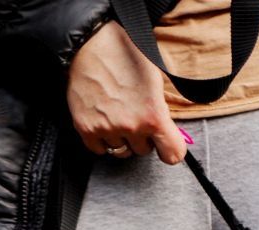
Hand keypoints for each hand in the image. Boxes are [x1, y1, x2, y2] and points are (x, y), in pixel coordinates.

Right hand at [67, 22, 188, 164]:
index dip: (171, 149)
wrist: (92, 44)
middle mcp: (131, 126)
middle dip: (143, 138)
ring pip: (121, 151)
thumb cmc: (126, 55)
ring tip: (119, 117)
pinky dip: (103, 140)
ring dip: (122, 139)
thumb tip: (168, 130)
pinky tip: (105, 122)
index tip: (167, 144)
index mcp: (153, 114)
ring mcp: (107, 129)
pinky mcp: (86, 128)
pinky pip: (99, 150)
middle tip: (137, 117)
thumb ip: (163, 108)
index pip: (172, 155)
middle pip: (144, 151)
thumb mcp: (156, 79)